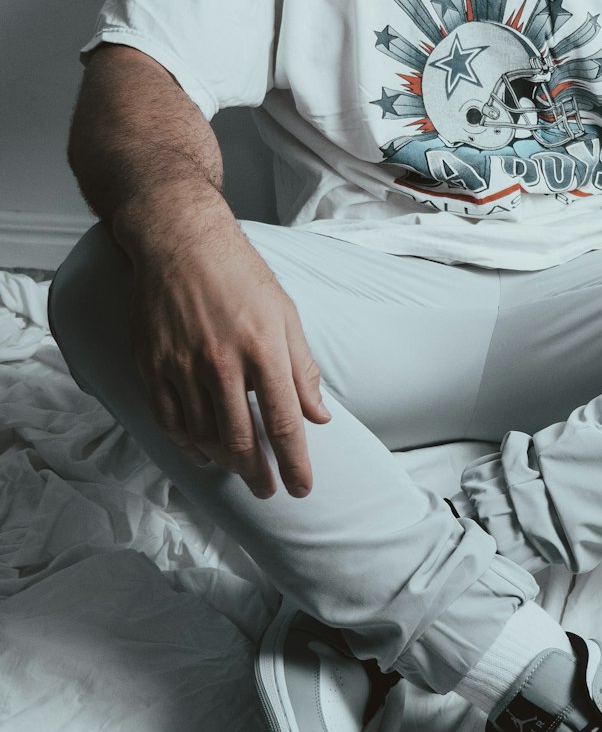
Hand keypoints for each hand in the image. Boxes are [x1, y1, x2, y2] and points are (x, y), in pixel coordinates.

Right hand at [128, 222, 330, 497]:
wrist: (180, 241)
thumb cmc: (241, 275)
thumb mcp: (286, 315)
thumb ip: (303, 370)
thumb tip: (320, 416)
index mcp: (263, 349)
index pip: (283, 424)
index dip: (295, 464)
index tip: (302, 488)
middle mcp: (222, 362)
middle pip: (241, 440)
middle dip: (258, 474)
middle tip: (268, 490)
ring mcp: (181, 365)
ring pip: (203, 436)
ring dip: (225, 463)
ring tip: (240, 472)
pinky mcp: (151, 364)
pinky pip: (169, 421)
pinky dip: (187, 445)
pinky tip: (202, 454)